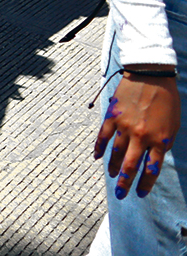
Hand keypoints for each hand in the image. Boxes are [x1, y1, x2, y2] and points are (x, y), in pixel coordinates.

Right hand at [95, 71, 179, 198]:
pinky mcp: (112, 116)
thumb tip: (152, 157)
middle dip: (124, 182)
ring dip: (113, 167)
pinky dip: (99, 148)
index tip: (140, 193)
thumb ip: (163, 142)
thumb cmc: (166, 100)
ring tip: (112, 175)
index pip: (151, 168)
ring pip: (116, 153)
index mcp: (160, 139)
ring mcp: (125, 126)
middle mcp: (141, 136)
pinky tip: (97, 157)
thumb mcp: (173, 125)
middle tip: (120, 194)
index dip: (145, 183)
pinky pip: (103, 136)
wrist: (151, 75)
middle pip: (130, 165)